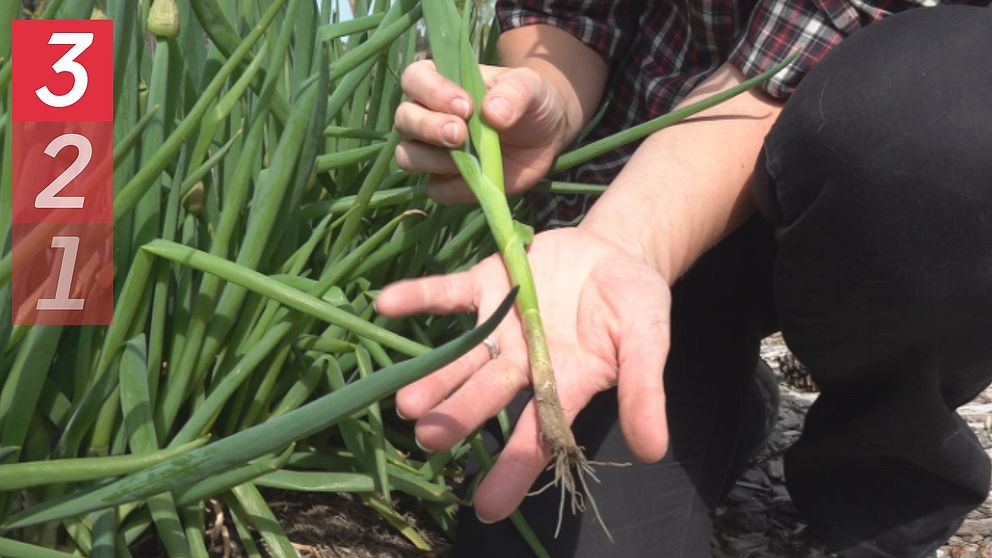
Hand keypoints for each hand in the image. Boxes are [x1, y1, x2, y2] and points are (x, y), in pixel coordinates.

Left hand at [375, 227, 670, 521]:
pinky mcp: (486, 284)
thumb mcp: (648, 342)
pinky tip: (385, 304)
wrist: (616, 252)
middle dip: (460, 416)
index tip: (488, 508)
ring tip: (405, 400)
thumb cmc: (634, 304)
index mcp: (564, 384)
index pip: (536, 436)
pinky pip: (448, 293)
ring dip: (434, 375)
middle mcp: (523, 362)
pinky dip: (419, 296)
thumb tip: (653, 451)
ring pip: (462, 355)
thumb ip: (644, 391)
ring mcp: (500, 324)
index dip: (513, 470)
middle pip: (488, 395)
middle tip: (429, 436)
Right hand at [393, 60, 570, 202]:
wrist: (546, 136)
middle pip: (404, 119)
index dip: (432, 92)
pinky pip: (435, 190)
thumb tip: (492, 112)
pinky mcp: (448, 182)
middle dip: (428, 127)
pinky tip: (478, 178)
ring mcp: (435, 151)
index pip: (415, 79)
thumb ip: (514, 93)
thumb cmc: (530, 101)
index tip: (466, 106)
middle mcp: (429, 115)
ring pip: (407, 156)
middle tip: (460, 134)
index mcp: (442, 82)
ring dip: (432, 159)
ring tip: (468, 157)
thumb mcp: (531, 86)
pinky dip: (453, 187)